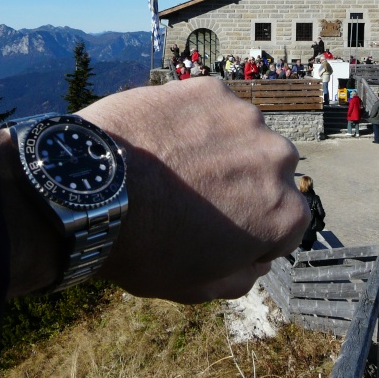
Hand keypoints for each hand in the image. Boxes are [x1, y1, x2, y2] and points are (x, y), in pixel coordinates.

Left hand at [79, 77, 306, 302]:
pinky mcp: (211, 89)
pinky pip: (213, 107)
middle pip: (267, 174)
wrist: (92, 189)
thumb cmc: (144, 245)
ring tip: (175, 163)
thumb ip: (243, 277)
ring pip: (241, 136)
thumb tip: (257, 260)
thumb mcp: (198, 288)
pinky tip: (164, 137)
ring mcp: (244, 118)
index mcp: (284, 212)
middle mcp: (277, 159)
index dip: (252, 232)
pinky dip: (195, 120)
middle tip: (195, 195)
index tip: (218, 232)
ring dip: (220, 148)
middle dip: (241, 184)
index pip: (286, 223)